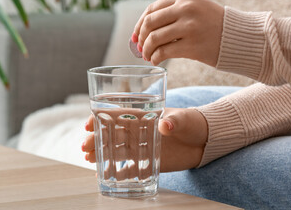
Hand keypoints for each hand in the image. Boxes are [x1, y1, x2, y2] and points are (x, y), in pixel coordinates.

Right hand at [82, 107, 207, 171]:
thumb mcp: (184, 119)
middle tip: (85, 146)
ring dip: (102, 154)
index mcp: (143, 115)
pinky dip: (119, 171)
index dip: (100, 118)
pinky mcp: (149, 161)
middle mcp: (139, 131)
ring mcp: (143, 146)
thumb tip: (165, 126)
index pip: (117, 115)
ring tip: (89, 159)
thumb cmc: (193, 122)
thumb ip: (174, 121)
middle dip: (97, 138)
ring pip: (117, 150)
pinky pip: (131, 167)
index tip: (88, 124)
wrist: (205, 140)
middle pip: (112, 134)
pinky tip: (107, 175)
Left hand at [132, 0, 223, 66]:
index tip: (135, 36)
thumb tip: (140, 32)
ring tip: (147, 56)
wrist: (238, 38)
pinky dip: (155, 58)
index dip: (139, 24)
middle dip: (141, 37)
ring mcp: (189, 26)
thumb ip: (171, 14)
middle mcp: (186, 8)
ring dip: (146, 50)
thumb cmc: (212, 25)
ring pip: (154, 38)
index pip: (151, 9)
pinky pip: (163, 52)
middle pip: (149, 23)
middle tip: (140, 48)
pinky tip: (155, 61)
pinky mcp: (192, 45)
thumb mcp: (194, 9)